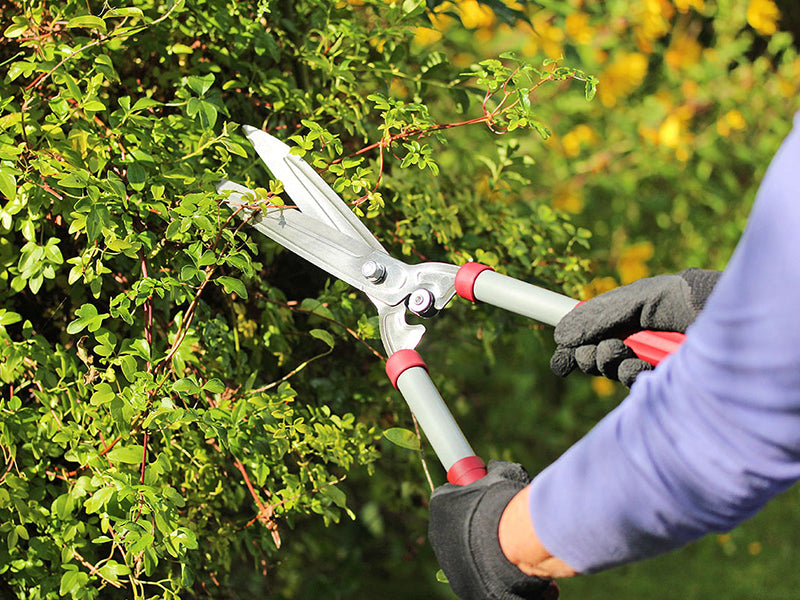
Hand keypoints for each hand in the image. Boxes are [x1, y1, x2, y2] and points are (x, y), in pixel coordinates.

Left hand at [428, 461, 558, 599]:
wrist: (514, 541)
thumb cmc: (506, 503)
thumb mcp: (503, 474)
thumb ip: (494, 470)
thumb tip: (492, 468)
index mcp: (441, 504)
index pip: (449, 497)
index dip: (468, 496)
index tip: (485, 497)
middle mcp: (438, 534)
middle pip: (457, 527)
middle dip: (476, 525)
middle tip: (501, 523)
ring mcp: (448, 563)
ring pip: (467, 553)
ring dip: (484, 549)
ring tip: (510, 547)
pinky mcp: (463, 586)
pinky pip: (478, 575)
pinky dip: (493, 572)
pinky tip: (512, 566)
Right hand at [550, 269, 719, 385]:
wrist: (721, 316)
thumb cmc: (683, 299)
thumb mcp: (635, 300)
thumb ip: (598, 316)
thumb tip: (560, 335)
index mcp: (625, 318)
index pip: (590, 336)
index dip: (572, 349)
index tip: (560, 361)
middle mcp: (635, 341)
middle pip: (595, 358)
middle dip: (586, 356)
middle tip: (591, 351)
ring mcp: (649, 362)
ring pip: (611, 372)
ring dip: (607, 362)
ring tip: (619, 351)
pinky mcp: (663, 381)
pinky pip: (633, 384)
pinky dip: (628, 374)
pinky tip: (639, 366)